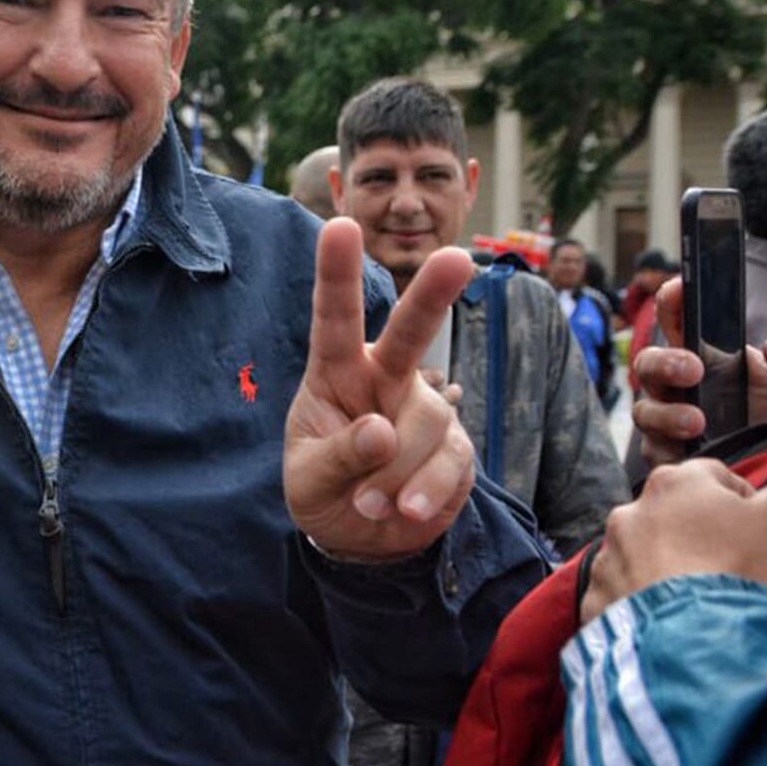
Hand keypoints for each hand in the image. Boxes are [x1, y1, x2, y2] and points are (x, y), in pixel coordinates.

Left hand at [284, 218, 477, 560]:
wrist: (361, 539)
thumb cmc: (323, 490)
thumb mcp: (310, 478)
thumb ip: (339, 455)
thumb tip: (381, 431)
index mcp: (336, 371)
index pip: (334, 318)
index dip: (337, 273)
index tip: (340, 226)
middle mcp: (385, 378)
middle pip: (411, 333)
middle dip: (432, 296)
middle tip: (456, 260)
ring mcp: (425, 409)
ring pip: (426, 423)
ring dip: (394, 473)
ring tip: (367, 503)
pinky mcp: (456, 447)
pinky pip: (451, 461)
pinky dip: (425, 491)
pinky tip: (406, 511)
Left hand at [581, 457, 766, 622]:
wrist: (701, 643)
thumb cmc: (745, 574)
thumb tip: (765, 505)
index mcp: (673, 483)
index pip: (713, 479)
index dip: (742, 505)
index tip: (757, 533)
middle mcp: (629, 513)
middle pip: (673, 518)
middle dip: (698, 539)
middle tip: (730, 570)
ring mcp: (607, 557)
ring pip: (644, 557)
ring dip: (668, 571)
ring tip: (700, 601)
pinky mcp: (595, 599)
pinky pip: (625, 596)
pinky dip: (646, 605)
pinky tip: (673, 621)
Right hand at [632, 277, 766, 466]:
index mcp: (702, 352)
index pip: (676, 317)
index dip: (672, 299)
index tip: (680, 290)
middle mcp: (676, 383)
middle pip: (647, 363)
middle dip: (664, 362)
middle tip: (693, 369)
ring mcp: (668, 417)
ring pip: (644, 409)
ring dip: (667, 413)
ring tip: (697, 422)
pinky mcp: (668, 452)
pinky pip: (654, 450)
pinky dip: (669, 449)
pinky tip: (692, 450)